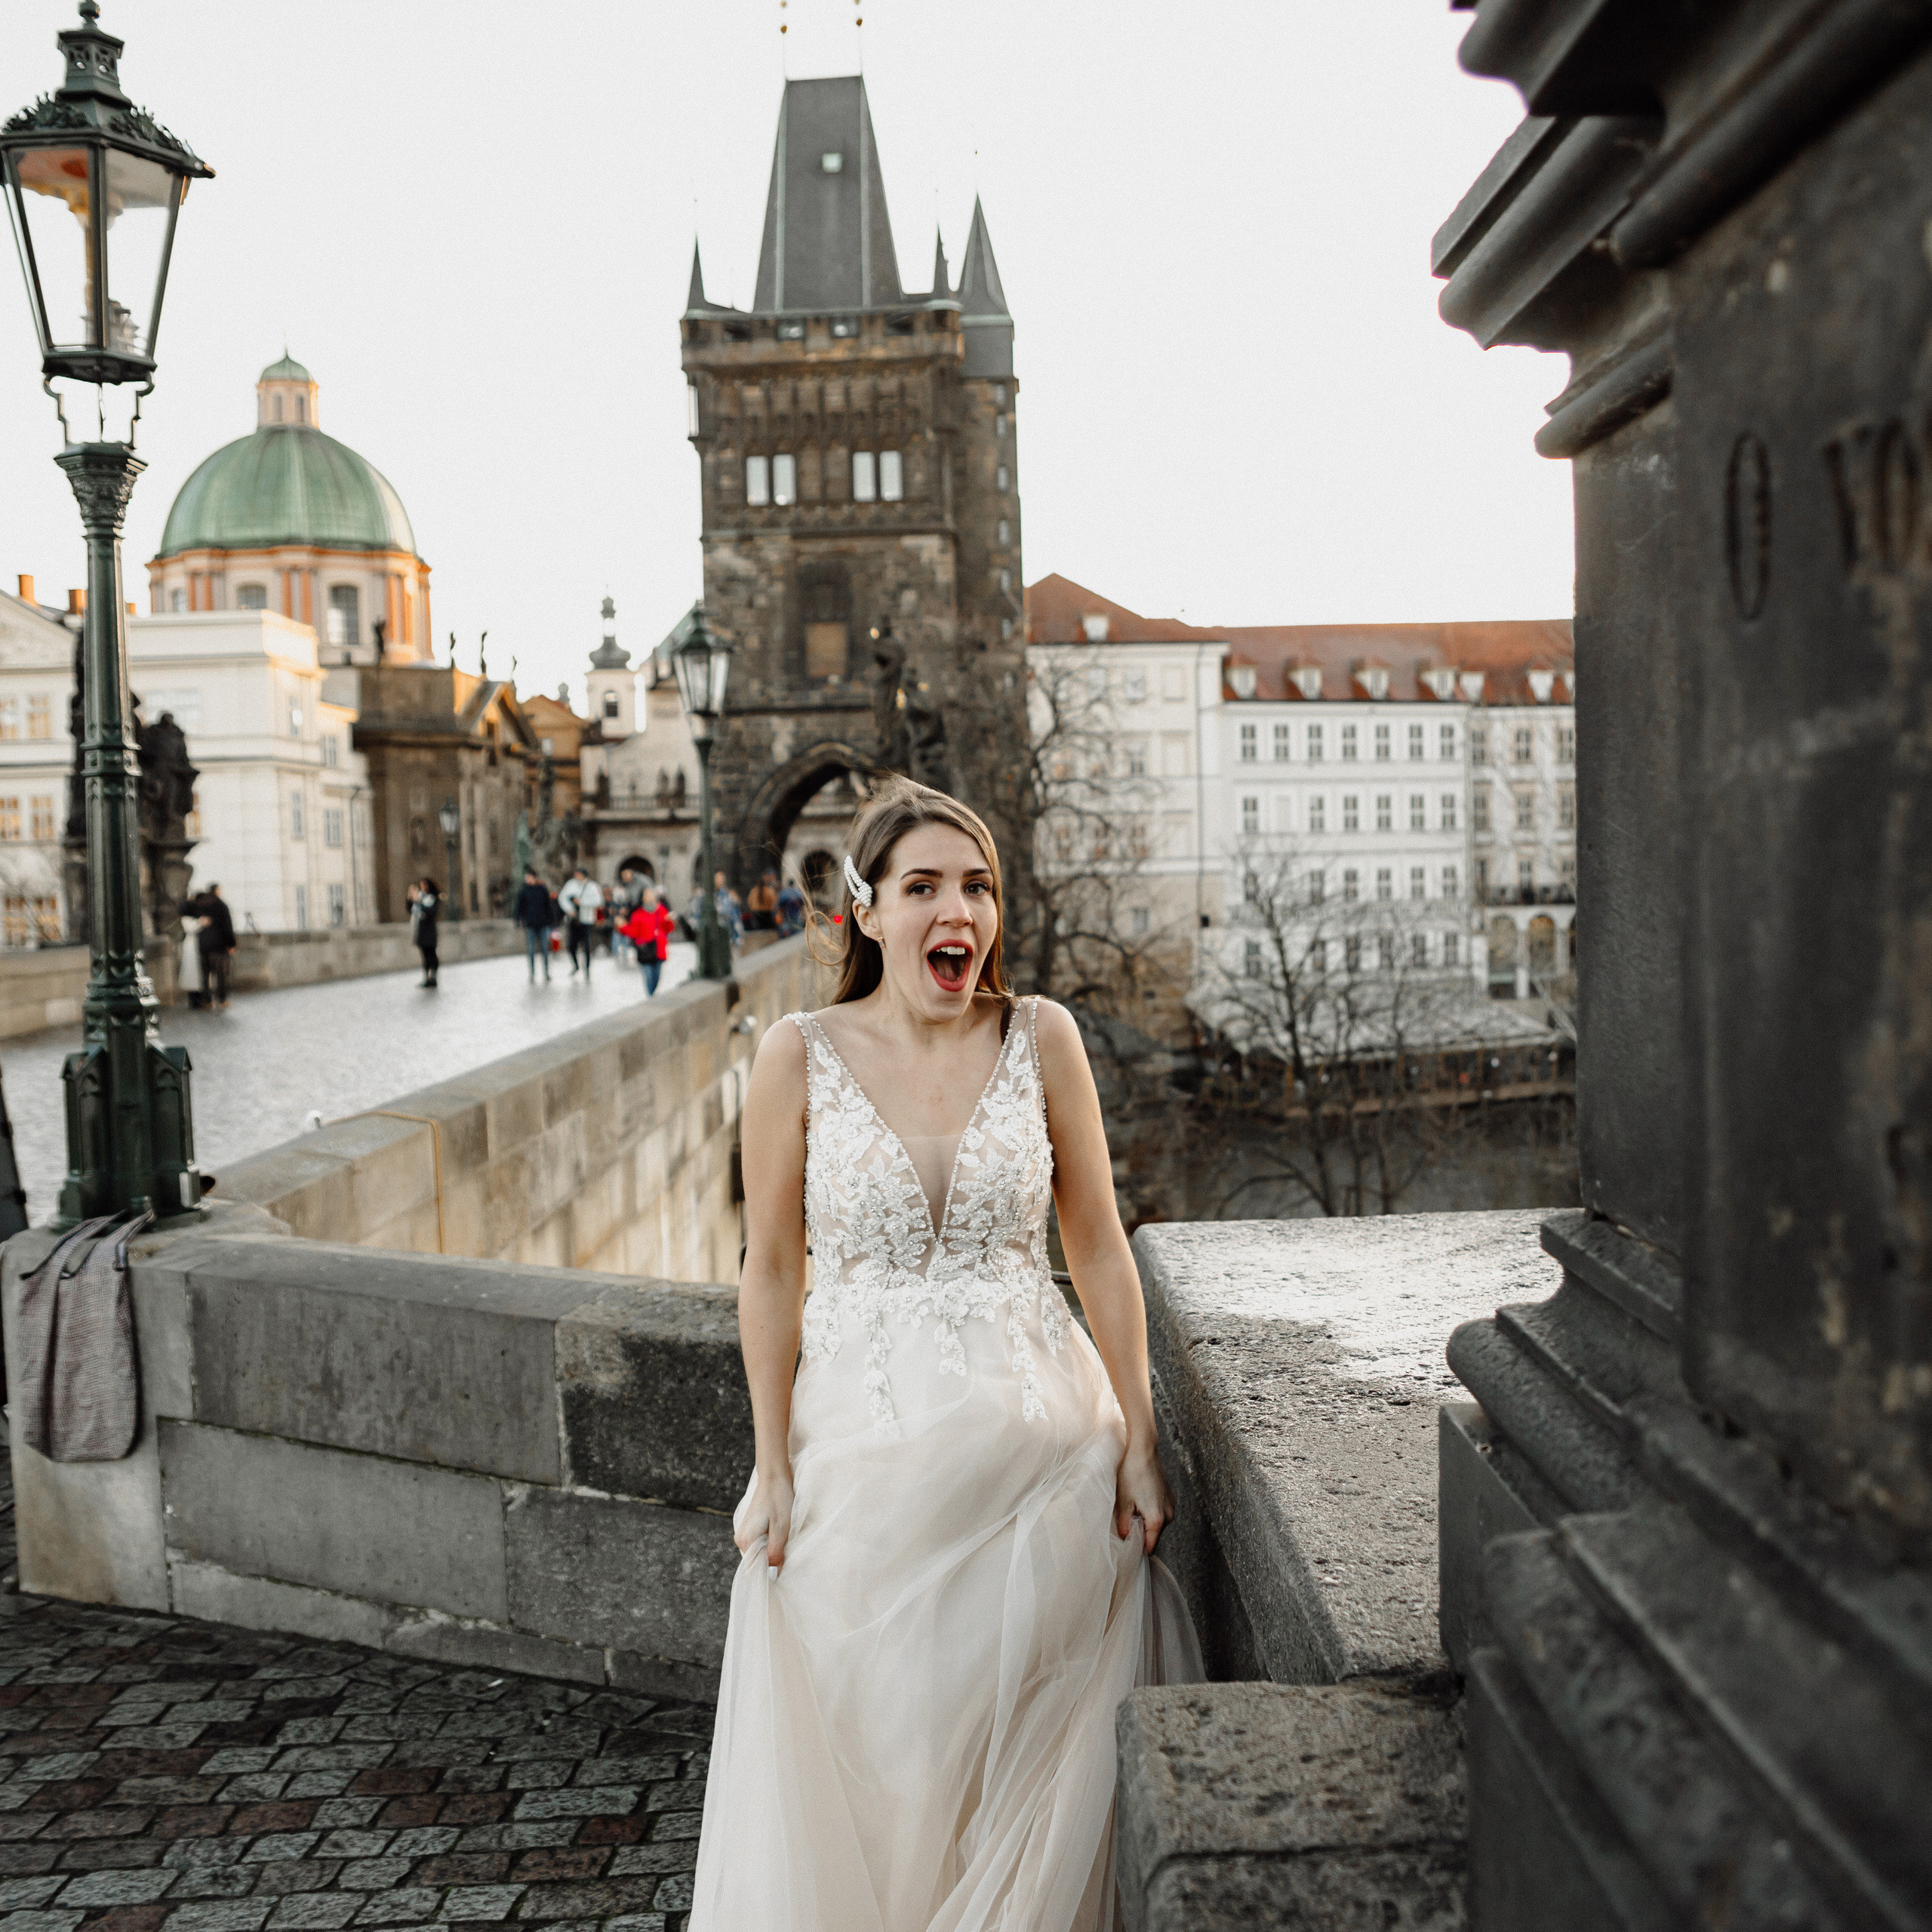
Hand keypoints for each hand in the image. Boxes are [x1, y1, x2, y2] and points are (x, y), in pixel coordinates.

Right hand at [736, 1462, 795, 1568]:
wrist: (774, 1477)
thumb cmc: (779, 1499)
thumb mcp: (781, 1528)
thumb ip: (775, 1552)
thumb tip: (773, 1573)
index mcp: (746, 1540)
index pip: (754, 1570)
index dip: (768, 1573)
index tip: (783, 1572)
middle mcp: (740, 1538)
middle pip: (757, 1562)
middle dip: (772, 1561)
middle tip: (787, 1553)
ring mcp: (745, 1532)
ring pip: (760, 1553)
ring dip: (772, 1551)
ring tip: (784, 1540)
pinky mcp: (751, 1527)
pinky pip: (760, 1543)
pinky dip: (771, 1543)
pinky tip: (780, 1534)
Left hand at [1114, 1441, 1174, 1555]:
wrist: (1143, 1451)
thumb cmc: (1131, 1475)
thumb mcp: (1122, 1502)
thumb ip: (1124, 1525)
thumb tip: (1126, 1539)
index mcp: (1157, 1519)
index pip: (1150, 1547)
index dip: (1138, 1550)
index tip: (1127, 1549)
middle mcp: (1169, 1515)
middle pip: (1154, 1536)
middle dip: (1141, 1534)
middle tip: (1125, 1523)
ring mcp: (1171, 1505)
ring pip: (1157, 1524)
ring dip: (1146, 1521)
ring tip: (1132, 1508)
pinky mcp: (1170, 1497)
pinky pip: (1160, 1512)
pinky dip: (1151, 1511)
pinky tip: (1140, 1499)